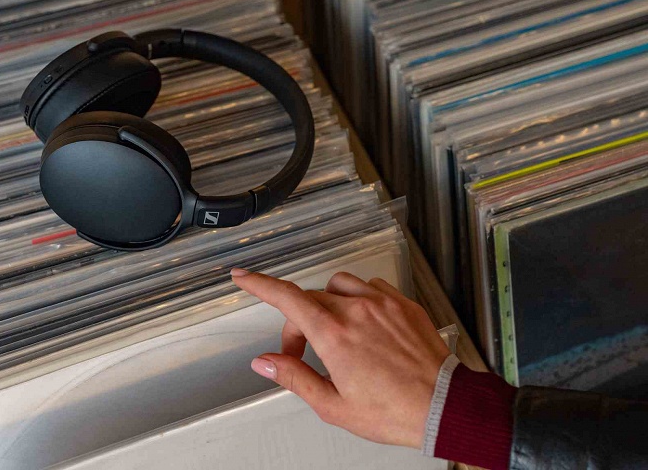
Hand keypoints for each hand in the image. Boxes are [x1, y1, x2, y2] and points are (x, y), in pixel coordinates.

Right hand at [230, 269, 449, 448]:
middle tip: (303, 352)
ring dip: (327, 304)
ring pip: (338, 285)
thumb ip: (295, 377)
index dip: (259, 284)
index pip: (286, 298)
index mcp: (335, 335)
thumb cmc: (394, 410)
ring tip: (334, 333)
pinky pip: (370, 287)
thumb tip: (266, 363)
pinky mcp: (402, 303)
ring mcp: (382, 303)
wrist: (444, 406)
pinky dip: (358, 299)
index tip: (243, 277)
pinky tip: (363, 322)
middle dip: (297, 322)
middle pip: (310, 298)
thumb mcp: (334, 405)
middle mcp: (356, 311)